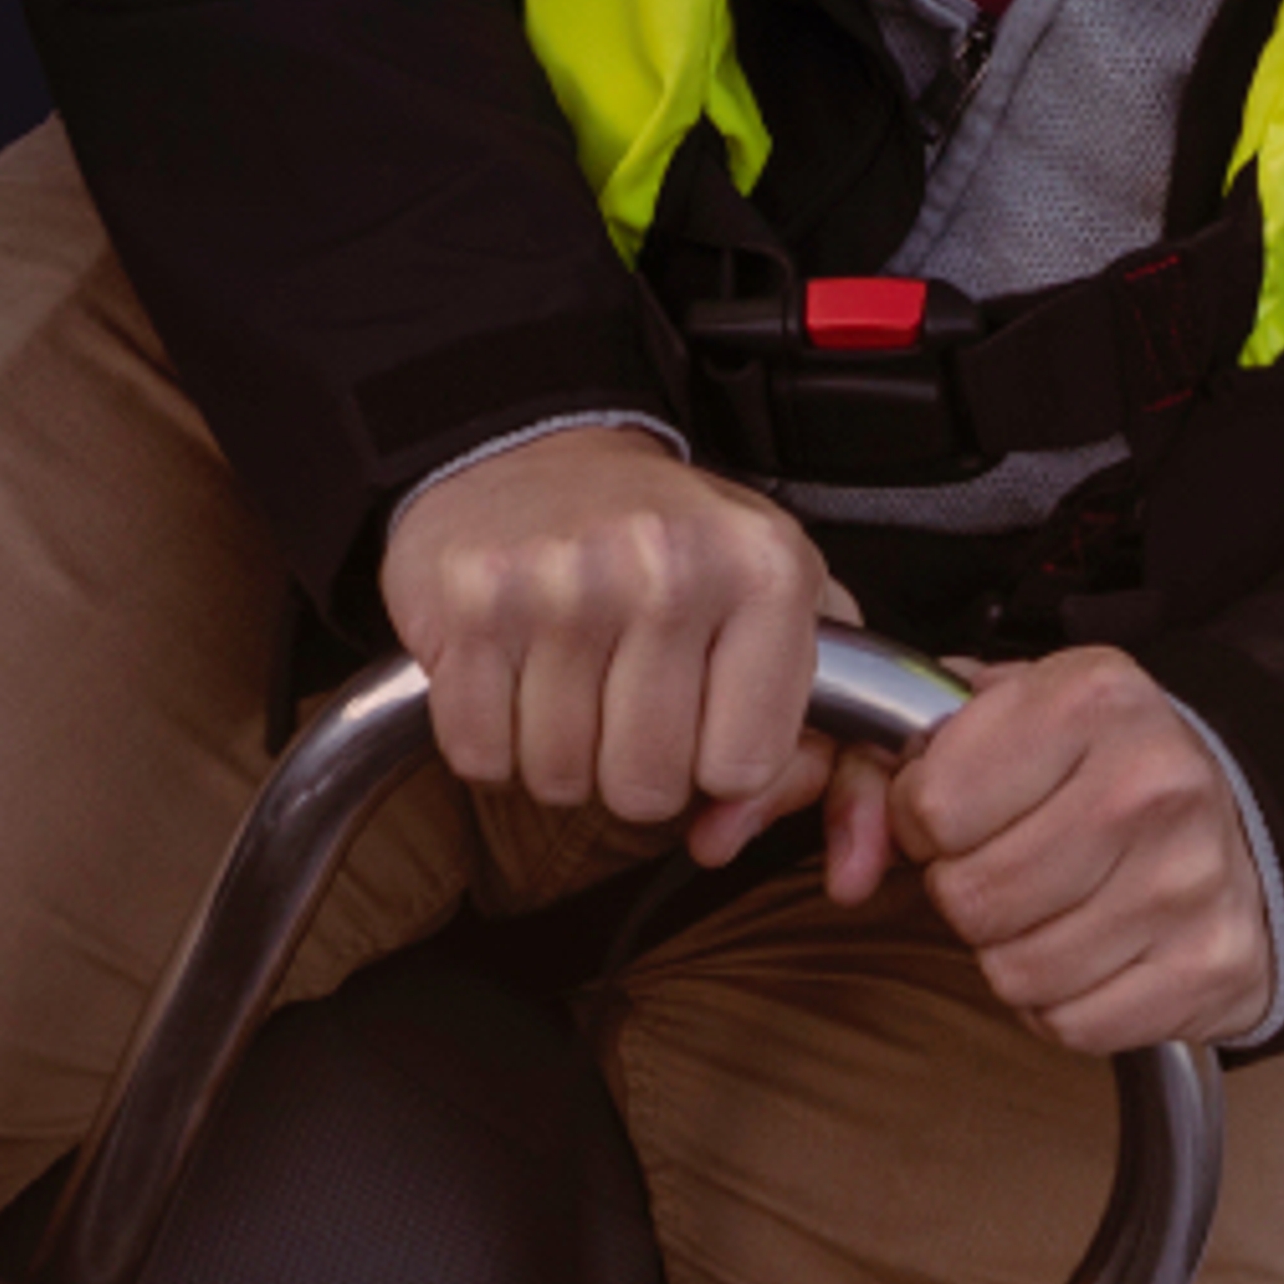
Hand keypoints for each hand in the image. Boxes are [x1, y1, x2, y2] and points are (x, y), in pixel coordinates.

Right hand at [381, 427, 853, 855]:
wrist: (541, 452)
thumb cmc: (668, 541)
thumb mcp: (776, 596)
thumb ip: (810, 721)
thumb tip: (736, 831)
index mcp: (764, 569)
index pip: (743, 769)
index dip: (711, 762)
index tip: (699, 712)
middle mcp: (667, 565)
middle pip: (646, 787)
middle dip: (628, 767)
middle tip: (621, 696)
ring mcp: (563, 580)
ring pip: (558, 778)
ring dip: (556, 753)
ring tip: (568, 676)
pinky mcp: (473, 598)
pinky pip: (479, 754)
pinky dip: (489, 737)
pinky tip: (512, 673)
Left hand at [858, 646, 1276, 1054]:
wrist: (1246, 818)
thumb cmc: (1101, 763)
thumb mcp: (1007, 712)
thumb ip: (898, 755)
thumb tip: (850, 854)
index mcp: (1092, 696)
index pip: (933, 803)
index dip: (922, 821)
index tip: (953, 813)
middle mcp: (1150, 782)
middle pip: (972, 897)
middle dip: (965, 891)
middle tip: (1002, 864)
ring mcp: (1189, 880)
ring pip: (1016, 971)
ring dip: (1012, 952)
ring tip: (1051, 905)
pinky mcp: (1211, 965)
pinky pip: (1074, 1024)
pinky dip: (1064, 1002)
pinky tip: (1092, 948)